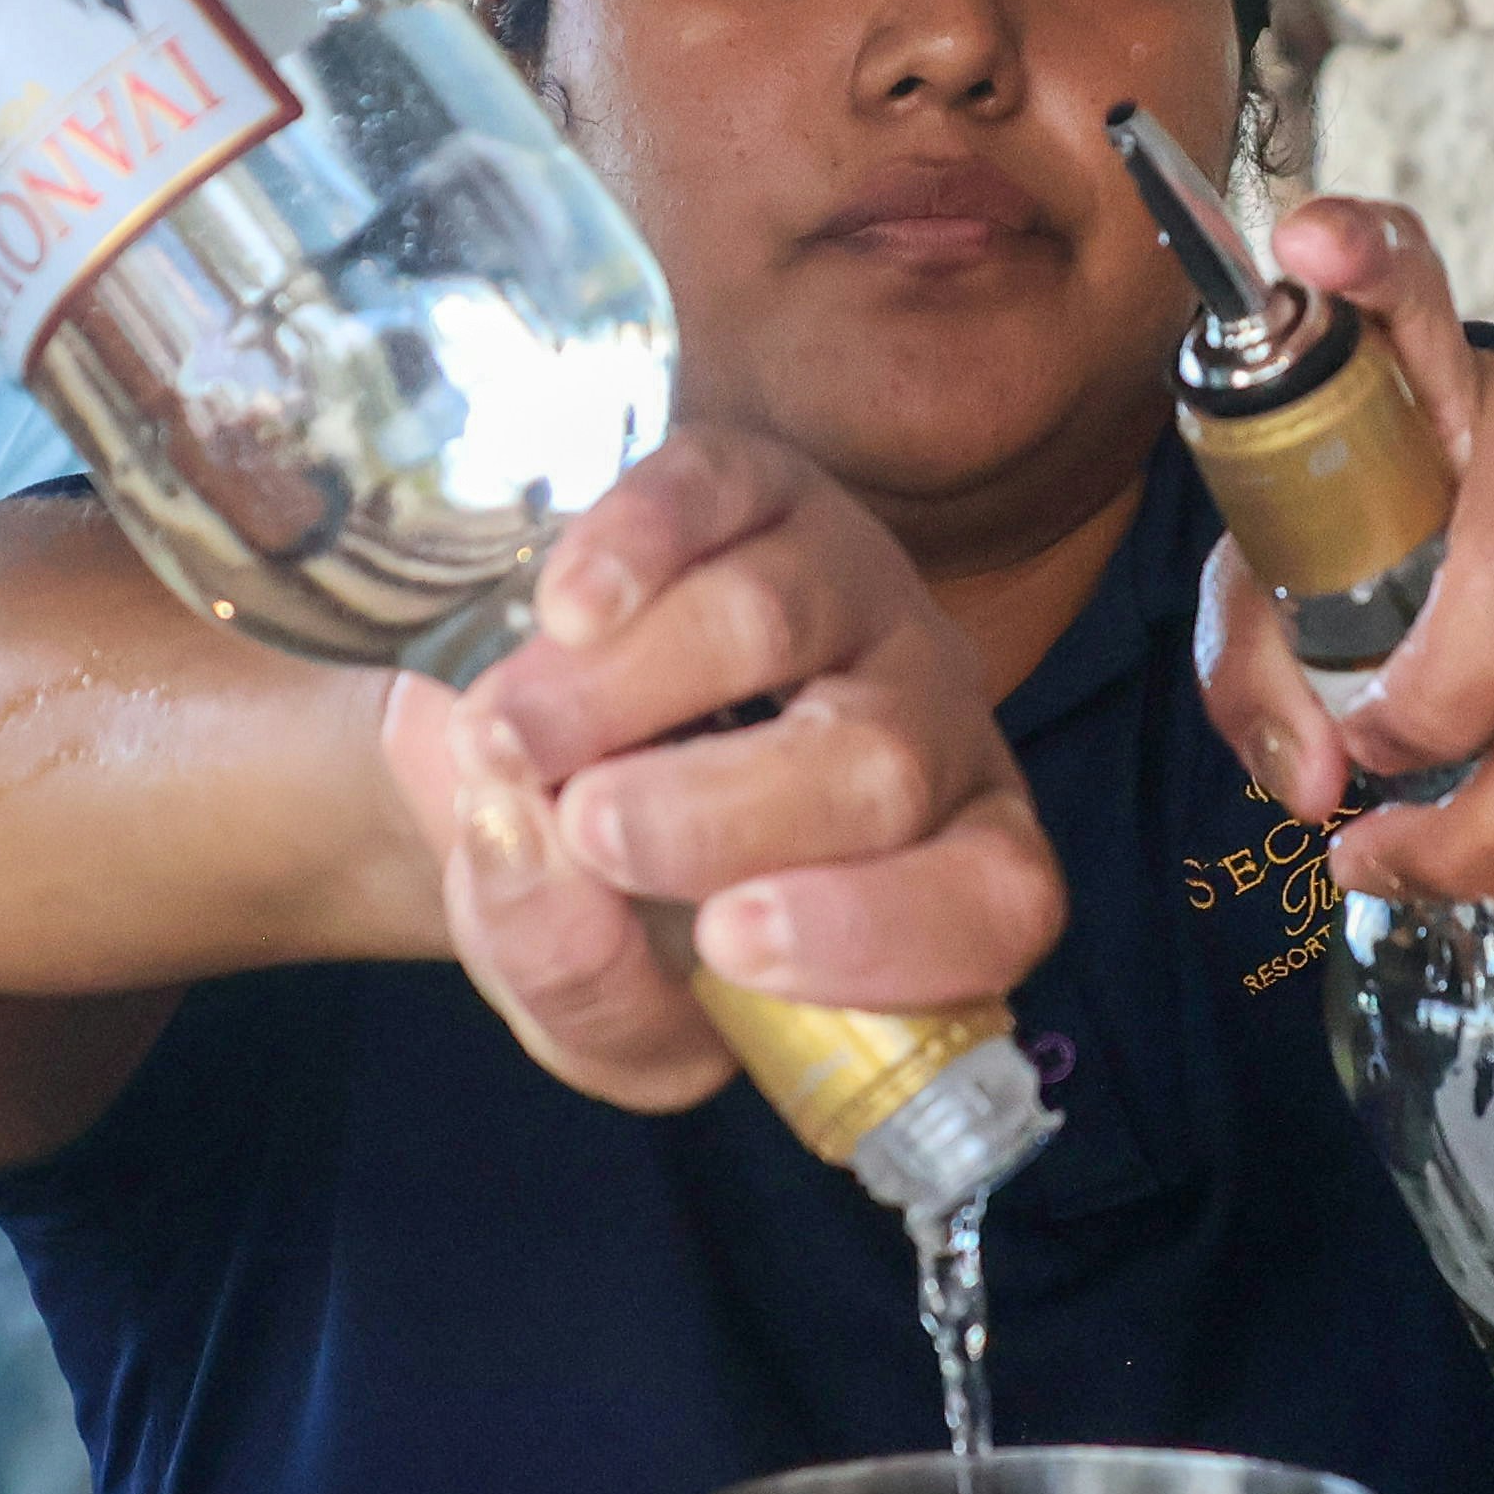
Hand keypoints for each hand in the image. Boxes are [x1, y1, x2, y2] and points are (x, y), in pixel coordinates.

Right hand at [372, 425, 1068, 1108]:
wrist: (546, 769)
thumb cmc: (621, 914)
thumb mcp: (613, 1007)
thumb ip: (586, 985)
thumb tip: (524, 847)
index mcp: (945, 873)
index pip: (991, 904)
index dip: (878, 929)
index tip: (728, 943)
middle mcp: (933, 727)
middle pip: (883, 764)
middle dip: (718, 808)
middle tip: (584, 827)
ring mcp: (856, 590)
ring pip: (779, 620)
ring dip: (627, 687)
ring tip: (502, 744)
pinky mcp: (761, 486)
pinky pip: (719, 492)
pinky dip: (638, 545)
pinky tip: (563, 610)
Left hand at [1195, 194, 1493, 935]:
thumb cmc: (1408, 557)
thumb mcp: (1295, 575)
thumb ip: (1257, 664)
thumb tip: (1314, 783)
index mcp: (1438, 389)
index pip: (1411, 295)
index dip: (1370, 267)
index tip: (1315, 248)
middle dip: (1433, 709)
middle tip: (1361, 766)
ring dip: (1480, 830)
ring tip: (1390, 866)